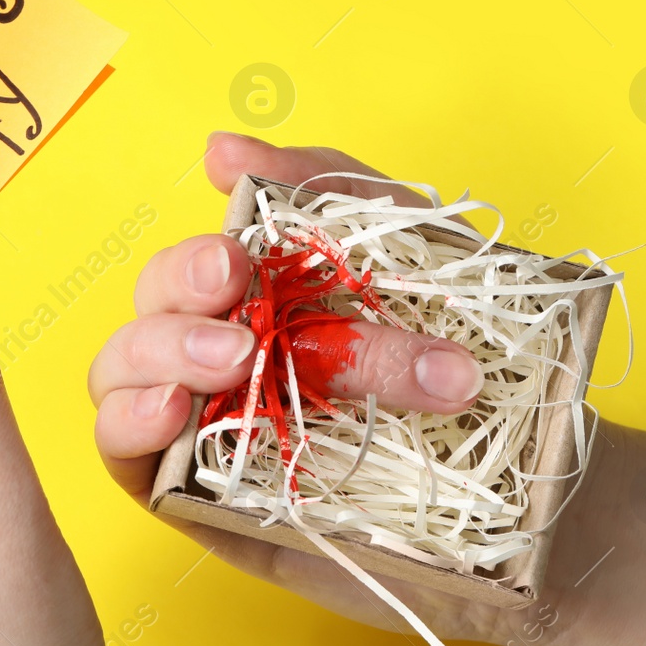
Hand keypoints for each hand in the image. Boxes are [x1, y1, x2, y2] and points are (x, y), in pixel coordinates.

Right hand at [88, 132, 513, 644]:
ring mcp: (203, 424)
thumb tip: (218, 148)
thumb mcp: (412, 249)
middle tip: (245, 327)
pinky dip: (127, 423)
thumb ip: (324, 190)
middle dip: (181, 304)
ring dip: (157, 357)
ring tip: (229, 365)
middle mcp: (217, 354)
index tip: (239, 261)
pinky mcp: (198, 497)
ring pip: (120, 372)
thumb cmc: (466, 358)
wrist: (526, 480)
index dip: (196, 257)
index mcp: (254, 298)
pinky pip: (121, 453)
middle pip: (151, 310)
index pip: (189, 265)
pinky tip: (170, 413)